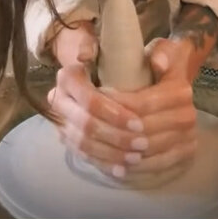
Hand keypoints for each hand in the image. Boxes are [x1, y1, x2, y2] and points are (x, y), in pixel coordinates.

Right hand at [47, 21, 147, 177]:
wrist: (89, 71)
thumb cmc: (113, 59)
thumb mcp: (130, 48)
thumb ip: (144, 51)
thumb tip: (158, 63)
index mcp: (68, 76)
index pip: (89, 100)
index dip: (114, 114)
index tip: (139, 123)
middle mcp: (59, 99)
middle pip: (86, 125)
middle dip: (116, 137)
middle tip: (143, 144)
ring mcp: (61, 120)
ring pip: (83, 144)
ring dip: (112, 153)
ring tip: (137, 157)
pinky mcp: (66, 138)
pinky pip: (83, 156)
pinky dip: (104, 163)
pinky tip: (122, 170)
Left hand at [97, 38, 198, 179]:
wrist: (178, 86)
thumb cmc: (162, 66)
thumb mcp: (162, 50)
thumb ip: (159, 52)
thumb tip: (157, 63)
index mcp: (180, 91)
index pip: (143, 104)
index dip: (117, 106)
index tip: (94, 104)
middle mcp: (188, 115)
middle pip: (145, 130)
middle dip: (117, 133)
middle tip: (92, 133)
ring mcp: (189, 137)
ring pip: (150, 150)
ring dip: (124, 153)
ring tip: (101, 150)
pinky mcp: (186, 154)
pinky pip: (159, 166)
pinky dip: (137, 168)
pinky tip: (118, 166)